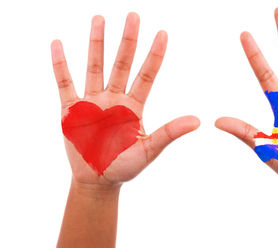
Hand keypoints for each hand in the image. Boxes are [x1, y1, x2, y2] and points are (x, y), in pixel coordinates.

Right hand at [51, 13, 199, 186]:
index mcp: (134, 107)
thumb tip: (198, 121)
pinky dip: (61, 65)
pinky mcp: (71, 111)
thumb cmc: (126, 166)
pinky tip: (58, 44)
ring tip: (100, 19)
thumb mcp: (149, 150)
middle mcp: (115, 100)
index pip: (146, 76)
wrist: (99, 180)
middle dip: (128, 41)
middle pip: (122, 64)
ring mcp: (93, 103)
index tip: (163, 33)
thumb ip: (169, 133)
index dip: (154, 56)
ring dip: (97, 44)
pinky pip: (65, 83)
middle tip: (134, 16)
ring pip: (95, 67)